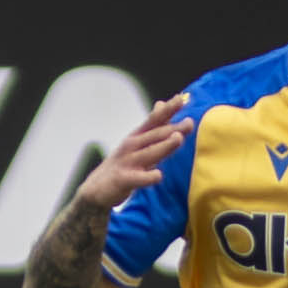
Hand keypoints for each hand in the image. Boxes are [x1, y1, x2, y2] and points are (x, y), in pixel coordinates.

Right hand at [72, 93, 188, 207]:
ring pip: (148, 153)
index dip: (168, 110)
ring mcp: (127, 162)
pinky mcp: (123, 179)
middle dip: (172, 128)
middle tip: (190, 123)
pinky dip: (147, 177)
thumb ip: (153, 126)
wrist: (97, 188)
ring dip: (164, 146)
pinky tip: (158, 175)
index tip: (182, 99)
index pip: (154, 120)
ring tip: (179, 139)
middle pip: (155, 136)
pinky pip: (137, 179)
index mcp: (137, 136)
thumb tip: (162, 103)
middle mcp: (132, 146)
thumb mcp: (137, 142)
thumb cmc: (123, 163)